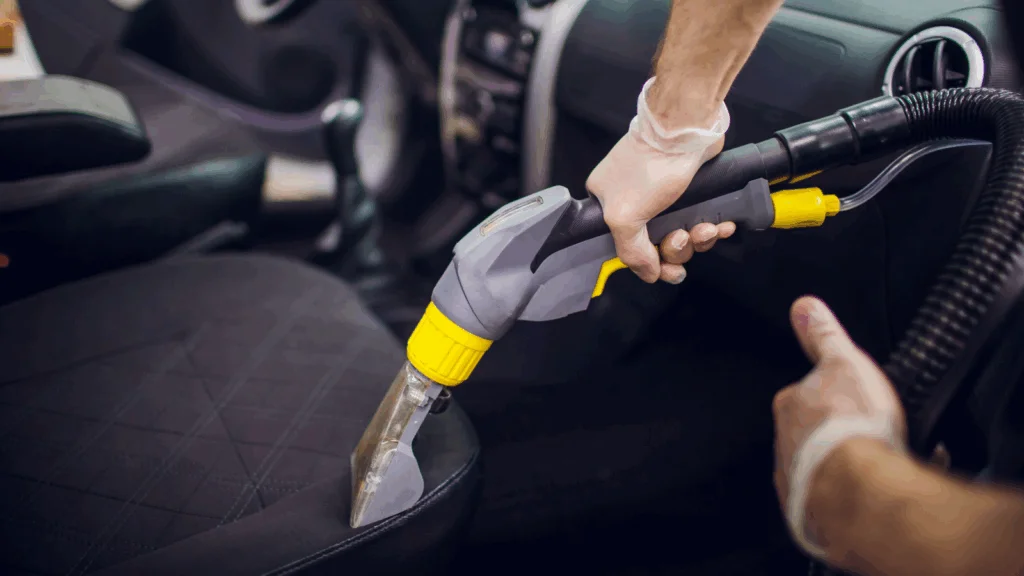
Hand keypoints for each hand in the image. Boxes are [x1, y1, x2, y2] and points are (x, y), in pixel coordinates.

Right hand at [586, 129, 733, 283]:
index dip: (650, 262)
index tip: (666, 269)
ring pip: (683, 234)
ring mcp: (664, 195)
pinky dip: (713, 226)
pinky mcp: (691, 189)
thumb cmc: (651, 165)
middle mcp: (634, 200)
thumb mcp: (624, 217)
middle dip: (678, 247)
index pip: (628, 248)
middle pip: (658, 244)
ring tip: (707, 227)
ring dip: (698, 238)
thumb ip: (631, 252)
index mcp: (609, 205)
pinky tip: (721, 224)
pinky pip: (701, 219)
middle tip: (684, 236)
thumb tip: (648, 274)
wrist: (687, 129)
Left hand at [772, 297, 905, 535]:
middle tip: (876, 432)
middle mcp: (784, 447)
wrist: (859, 489)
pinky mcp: (816, 517)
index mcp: (789, 408)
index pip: (805, 395)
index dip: (835, 397)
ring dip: (853, 464)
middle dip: (843, 433)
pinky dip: (860, 494)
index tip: (856, 402)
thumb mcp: (843, 362)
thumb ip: (824, 335)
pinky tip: (886, 490)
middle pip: (815, 434)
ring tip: (887, 461)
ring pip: (827, 468)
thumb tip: (804, 306)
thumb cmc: (851, 424)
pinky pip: (839, 501)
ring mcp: (798, 483)